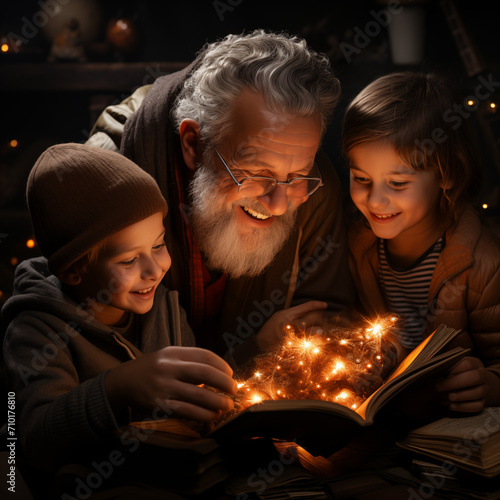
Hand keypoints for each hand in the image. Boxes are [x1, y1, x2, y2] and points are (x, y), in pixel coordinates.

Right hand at [104, 346, 237, 421]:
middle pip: (205, 373)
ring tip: (227, 406)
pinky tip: (212, 415)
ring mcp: (163, 386)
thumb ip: (190, 360)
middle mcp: (168, 367)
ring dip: (218, 402)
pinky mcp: (159, 405)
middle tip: (234, 390)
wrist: (122, 382)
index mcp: (173, 352)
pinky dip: (204, 415)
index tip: (231, 374)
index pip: (205, 356)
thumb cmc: (152, 369)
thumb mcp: (168, 356)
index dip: (222, 366)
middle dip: (225, 383)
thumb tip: (220, 372)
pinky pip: (187, 411)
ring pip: (199, 396)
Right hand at [255, 301, 327, 350]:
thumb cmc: (271, 327)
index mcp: (288, 314)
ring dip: (323, 330)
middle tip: (325, 319)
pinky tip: (319, 340)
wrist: (260, 343)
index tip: (325, 305)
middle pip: (315, 317)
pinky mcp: (297, 347)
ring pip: (317, 331)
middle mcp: (292, 324)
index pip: (308, 306)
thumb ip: (295, 312)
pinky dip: (318, 341)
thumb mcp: (280, 314)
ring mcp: (295, 337)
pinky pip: (313, 343)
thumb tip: (311, 309)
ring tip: (323, 330)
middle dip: (322, 317)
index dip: (318, 304)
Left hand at [435, 356, 491, 412]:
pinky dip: (463, 407)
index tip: (440, 374)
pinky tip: (451, 405)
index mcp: (474, 363)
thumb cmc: (456, 372)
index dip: (453, 369)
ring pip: (477, 393)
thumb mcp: (452, 365)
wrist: (475, 383)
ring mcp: (485, 389)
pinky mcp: (483, 402)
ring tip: (447, 396)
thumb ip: (443, 366)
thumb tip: (429, 370)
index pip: (467, 364)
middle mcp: (482, 375)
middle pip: (475, 377)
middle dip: (454, 383)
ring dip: (460, 396)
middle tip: (438, 387)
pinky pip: (476, 406)